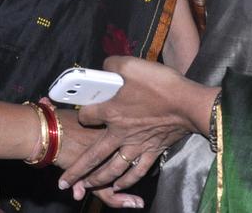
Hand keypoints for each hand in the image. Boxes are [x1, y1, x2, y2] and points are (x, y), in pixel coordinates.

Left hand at [58, 56, 218, 194]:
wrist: (187, 104)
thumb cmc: (159, 84)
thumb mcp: (131, 65)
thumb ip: (112, 65)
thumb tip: (104, 68)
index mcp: (111, 111)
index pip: (86, 116)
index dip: (82, 113)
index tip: (82, 112)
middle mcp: (119, 133)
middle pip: (93, 156)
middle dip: (77, 170)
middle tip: (63, 182)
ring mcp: (136, 145)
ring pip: (112, 168)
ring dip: (98, 179)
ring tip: (87, 187)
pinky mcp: (152, 151)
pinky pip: (136, 171)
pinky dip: (127, 181)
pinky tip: (119, 186)